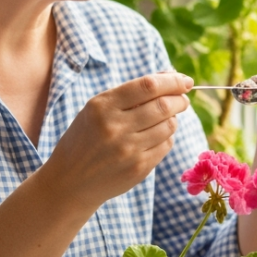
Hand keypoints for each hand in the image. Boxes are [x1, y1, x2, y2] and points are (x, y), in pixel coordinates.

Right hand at [43, 72, 192, 212]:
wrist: (70, 181)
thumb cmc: (87, 137)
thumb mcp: (97, 108)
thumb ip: (132, 92)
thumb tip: (171, 76)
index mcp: (102, 106)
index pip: (148, 86)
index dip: (173, 81)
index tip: (185, 81)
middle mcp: (115, 128)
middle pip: (164, 106)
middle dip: (180, 99)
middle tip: (183, 99)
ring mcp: (128, 150)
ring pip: (168, 126)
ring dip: (173, 118)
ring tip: (166, 117)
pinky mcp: (139, 169)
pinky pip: (165, 145)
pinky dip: (166, 137)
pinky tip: (156, 136)